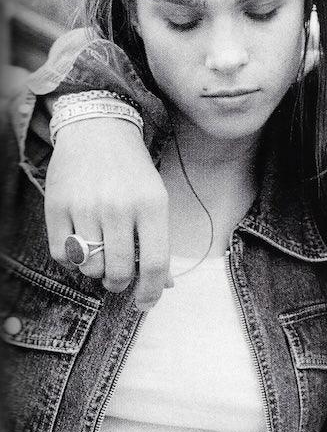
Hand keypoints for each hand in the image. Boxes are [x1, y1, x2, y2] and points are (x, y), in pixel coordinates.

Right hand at [45, 118, 170, 309]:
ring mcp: (85, 206)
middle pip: (119, 271)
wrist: (98, 128)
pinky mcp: (57, 206)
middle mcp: (118, 207)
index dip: (151, 292)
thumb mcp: (156, 199)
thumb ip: (158, 241)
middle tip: (118, 278)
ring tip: (100, 253)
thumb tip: (164, 285)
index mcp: (151, 205)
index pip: (155, 263)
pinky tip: (80, 245)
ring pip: (89, 267)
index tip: (145, 303)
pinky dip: (71, 261)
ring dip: (96, 270)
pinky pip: (62, 255)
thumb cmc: (132, 171)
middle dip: (119, 283)